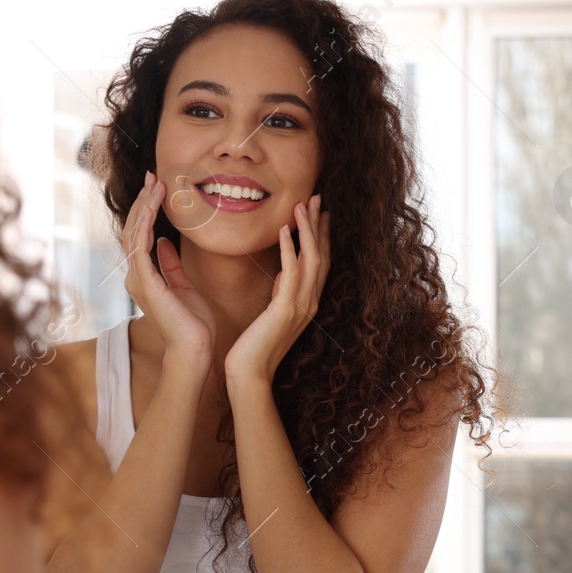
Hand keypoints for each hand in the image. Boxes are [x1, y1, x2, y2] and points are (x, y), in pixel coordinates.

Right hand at [121, 171, 215, 360]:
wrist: (195, 348)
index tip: (158, 187)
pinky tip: (154, 204)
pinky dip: (146, 221)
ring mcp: (137, 279)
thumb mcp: (184, 286)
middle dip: (143, 201)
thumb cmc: (194, 324)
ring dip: (144, 206)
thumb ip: (171, 265)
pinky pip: (139, 244)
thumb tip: (164, 243)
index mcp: (144, 277)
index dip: (148, 210)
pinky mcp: (144, 281)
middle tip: (153, 176)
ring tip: (155, 183)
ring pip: (133, 233)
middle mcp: (136, 276)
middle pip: (133, 230)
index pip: (141, 236)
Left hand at [225, 194, 330, 388]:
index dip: (321, 235)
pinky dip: (289, 249)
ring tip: (302, 204)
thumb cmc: (255, 347)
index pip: (320, 262)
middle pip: (322, 255)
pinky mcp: (285, 310)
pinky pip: (291, 273)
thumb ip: (281, 293)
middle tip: (317, 197)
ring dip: (307, 229)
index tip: (320, 212)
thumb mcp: (272, 314)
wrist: (250, 375)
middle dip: (320, 225)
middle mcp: (310, 302)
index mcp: (307, 303)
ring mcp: (301, 306)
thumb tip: (284, 273)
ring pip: (311, 259)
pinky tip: (283, 230)